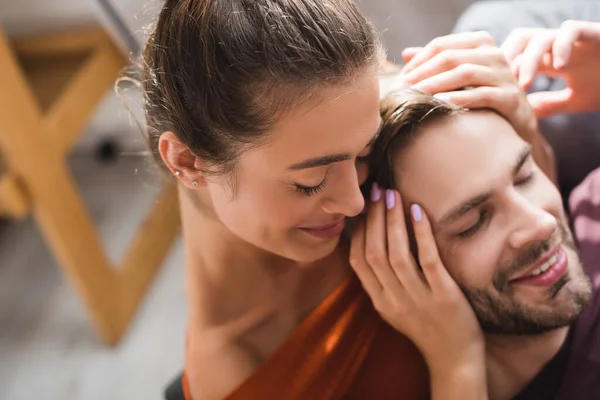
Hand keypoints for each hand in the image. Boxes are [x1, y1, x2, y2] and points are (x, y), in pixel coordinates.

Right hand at [349, 184, 483, 372]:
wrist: (454, 359)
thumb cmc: (426, 327)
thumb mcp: (395, 308)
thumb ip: (382, 282)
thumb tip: (371, 244)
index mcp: (379, 301)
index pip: (358, 261)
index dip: (359, 231)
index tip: (363, 207)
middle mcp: (394, 300)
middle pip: (374, 253)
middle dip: (374, 219)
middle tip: (377, 192)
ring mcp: (418, 299)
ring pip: (397, 255)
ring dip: (393, 222)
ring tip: (394, 196)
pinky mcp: (444, 297)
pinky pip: (428, 260)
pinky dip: (421, 234)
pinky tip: (418, 212)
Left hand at [398, 32, 556, 182]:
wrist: (516, 123)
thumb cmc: (481, 95)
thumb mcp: (459, 76)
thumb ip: (436, 62)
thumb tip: (405, 52)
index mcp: (481, 43)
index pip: (442, 45)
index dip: (419, 61)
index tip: (401, 78)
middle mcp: (495, 54)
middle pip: (452, 57)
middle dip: (423, 73)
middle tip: (402, 89)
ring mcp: (505, 75)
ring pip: (465, 73)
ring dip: (436, 84)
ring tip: (416, 96)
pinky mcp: (511, 97)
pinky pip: (482, 95)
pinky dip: (459, 98)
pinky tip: (441, 104)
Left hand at [502, 21, 599, 117]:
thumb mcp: (575, 100)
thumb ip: (549, 105)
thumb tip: (524, 112)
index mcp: (550, 59)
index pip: (516, 56)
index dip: (502, 71)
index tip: (493, 92)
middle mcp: (558, 46)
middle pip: (520, 39)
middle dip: (507, 57)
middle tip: (501, 83)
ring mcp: (575, 39)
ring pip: (540, 35)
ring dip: (528, 59)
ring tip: (524, 83)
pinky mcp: (595, 33)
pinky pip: (571, 29)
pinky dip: (561, 45)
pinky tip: (559, 66)